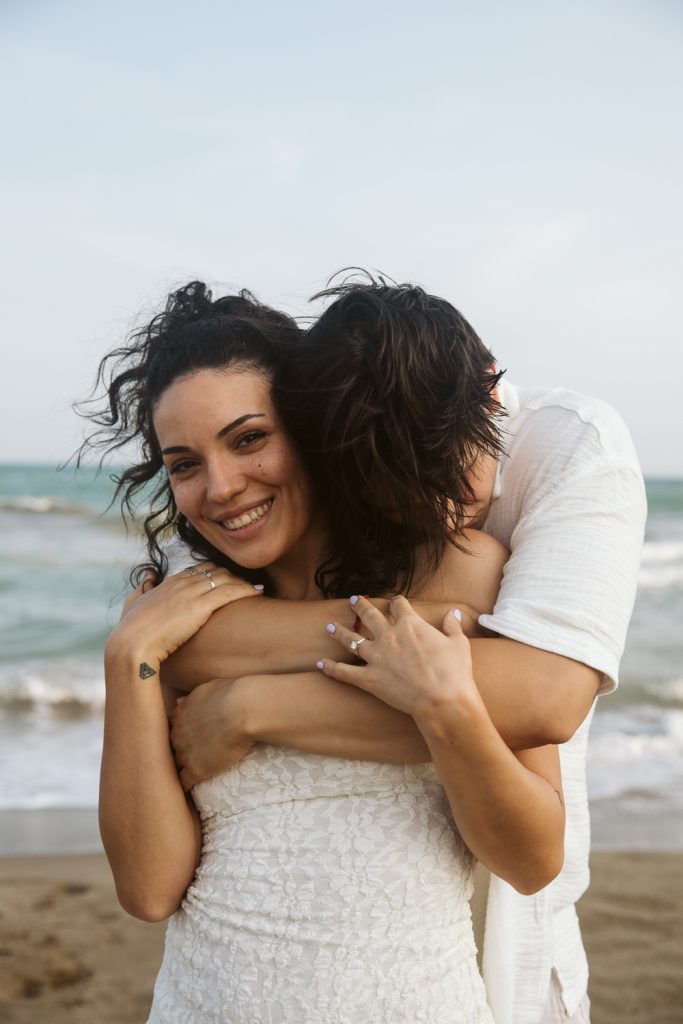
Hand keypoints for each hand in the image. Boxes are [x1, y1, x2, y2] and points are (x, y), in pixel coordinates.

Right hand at [108, 563, 263, 668]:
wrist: (131, 646)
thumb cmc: (130, 631)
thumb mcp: (132, 604)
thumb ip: (141, 588)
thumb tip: (149, 575)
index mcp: (169, 582)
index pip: (199, 569)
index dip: (215, 574)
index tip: (227, 581)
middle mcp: (182, 583)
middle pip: (215, 570)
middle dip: (232, 576)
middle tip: (246, 585)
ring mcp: (192, 593)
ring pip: (225, 578)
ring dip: (243, 581)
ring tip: (256, 588)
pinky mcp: (201, 606)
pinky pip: (230, 592)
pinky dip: (247, 589)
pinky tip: (258, 592)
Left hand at [169, 677, 254, 789]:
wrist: (242, 710)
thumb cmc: (232, 694)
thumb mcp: (208, 688)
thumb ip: (191, 698)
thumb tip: (179, 701)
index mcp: (180, 714)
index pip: (171, 728)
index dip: (179, 735)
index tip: (186, 739)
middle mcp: (177, 734)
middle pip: (170, 747)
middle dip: (177, 752)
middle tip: (187, 757)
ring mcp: (184, 753)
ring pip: (175, 765)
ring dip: (181, 769)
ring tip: (186, 776)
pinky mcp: (195, 770)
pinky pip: (183, 782)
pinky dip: (186, 786)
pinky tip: (189, 789)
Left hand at [317, 595, 479, 719]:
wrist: (442, 699)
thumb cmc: (454, 672)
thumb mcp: (459, 644)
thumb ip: (452, 627)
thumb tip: (453, 614)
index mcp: (411, 625)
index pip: (400, 606)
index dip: (397, 602)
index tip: (395, 601)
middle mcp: (389, 636)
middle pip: (370, 616)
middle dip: (361, 606)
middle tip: (354, 600)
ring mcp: (377, 657)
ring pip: (351, 640)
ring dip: (339, 632)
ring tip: (330, 626)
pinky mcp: (369, 678)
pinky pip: (345, 672)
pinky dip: (331, 668)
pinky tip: (321, 664)